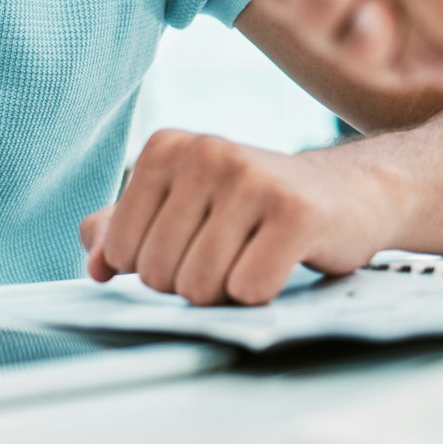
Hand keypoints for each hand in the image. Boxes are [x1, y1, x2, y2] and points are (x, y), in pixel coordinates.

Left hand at [80, 130, 401, 305]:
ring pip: (200, 285)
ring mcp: (252, 179)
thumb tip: (94, 264)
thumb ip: (123, 229)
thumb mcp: (182, 205)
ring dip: (225, 294)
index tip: (187, 248)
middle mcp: (205, 153)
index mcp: (165, 149)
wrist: (347, 194)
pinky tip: (280, 263)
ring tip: (251, 259)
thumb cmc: (253, 207)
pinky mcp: (296, 212)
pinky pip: (248, 290)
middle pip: (159, 272)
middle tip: (228, 257)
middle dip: (190, 284)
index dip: (150, 270)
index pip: (121, 249)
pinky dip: (260, 294)